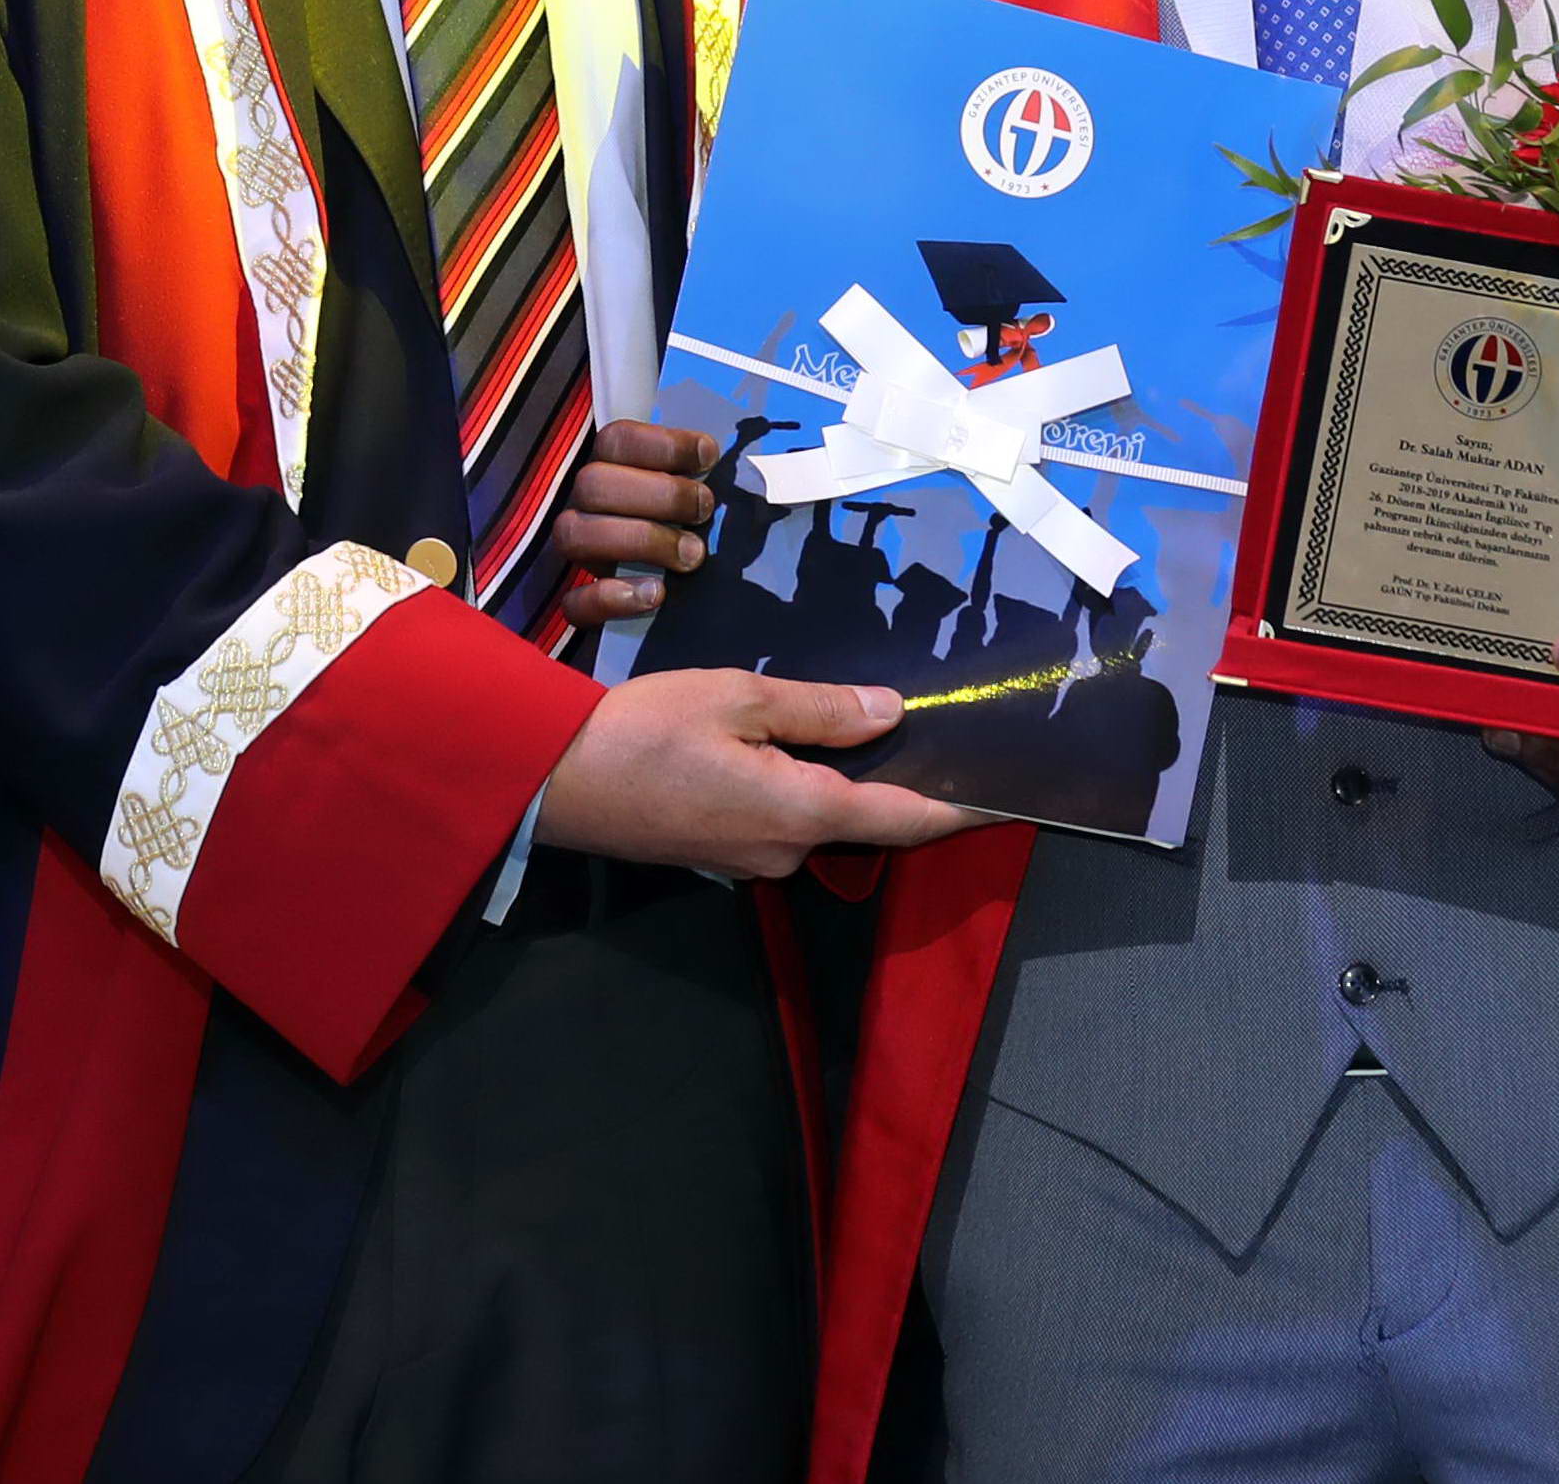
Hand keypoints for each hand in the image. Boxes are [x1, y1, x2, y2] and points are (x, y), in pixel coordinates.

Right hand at [532, 669, 973, 878]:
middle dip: (901, 781)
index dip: (959, 808)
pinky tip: (799, 746)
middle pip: (864, 818)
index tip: (1006, 797)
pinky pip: (783, 820)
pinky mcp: (720, 853)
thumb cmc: (643, 732)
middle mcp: (786, 850)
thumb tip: (892, 713)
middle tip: (938, 729)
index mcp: (800, 812)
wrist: (552, 781)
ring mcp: (751, 858)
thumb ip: (819, 710)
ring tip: (871, 724)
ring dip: (845, 781)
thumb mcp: (738, 700)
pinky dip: (804, 788)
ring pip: (821, 817)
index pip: (904, 818)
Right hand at [550, 422, 727, 630]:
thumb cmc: (692, 532)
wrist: (681, 605)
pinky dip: (611, 597)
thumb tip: (723, 461)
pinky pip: (573, 602)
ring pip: (573, 534)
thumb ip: (701, 479)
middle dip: (659, 494)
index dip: (663, 444)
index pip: (616, 441)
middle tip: (704, 510)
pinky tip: (656, 593)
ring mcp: (577, 556)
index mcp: (610, 470)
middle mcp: (585, 508)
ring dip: (641, 540)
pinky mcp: (577, 605)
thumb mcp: (696, 498)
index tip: (709, 456)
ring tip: (692, 555)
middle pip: (592, 483)